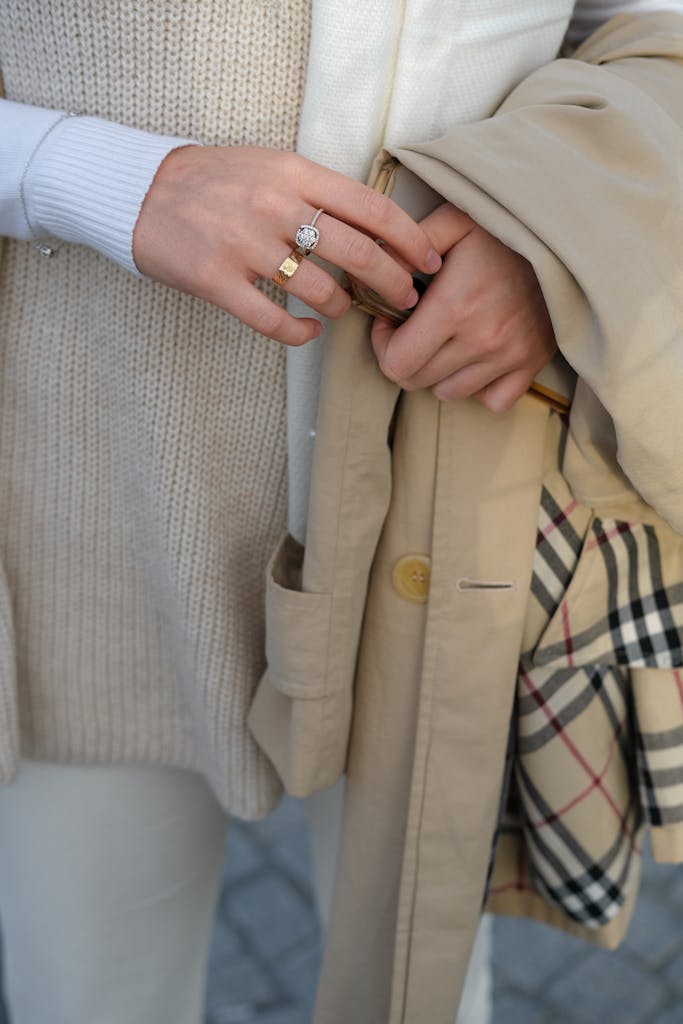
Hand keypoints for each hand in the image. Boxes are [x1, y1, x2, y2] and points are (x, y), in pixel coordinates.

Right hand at [133, 145, 440, 346]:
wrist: (140, 192)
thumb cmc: (213, 181)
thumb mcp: (270, 166)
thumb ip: (317, 191)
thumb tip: (375, 227)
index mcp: (293, 172)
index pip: (371, 208)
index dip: (410, 240)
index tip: (430, 262)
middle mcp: (273, 206)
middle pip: (357, 252)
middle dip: (392, 282)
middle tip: (405, 300)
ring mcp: (243, 245)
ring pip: (319, 290)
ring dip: (342, 307)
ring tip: (344, 309)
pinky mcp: (216, 281)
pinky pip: (273, 320)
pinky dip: (299, 333)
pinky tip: (308, 332)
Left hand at [371, 203, 556, 411]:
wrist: (567, 235)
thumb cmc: (505, 226)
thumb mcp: (455, 219)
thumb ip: (410, 243)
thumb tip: (378, 268)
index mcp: (454, 307)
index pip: (396, 362)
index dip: (383, 345)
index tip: (390, 322)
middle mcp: (481, 341)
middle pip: (417, 380)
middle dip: (404, 356)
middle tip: (413, 329)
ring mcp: (509, 357)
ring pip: (448, 393)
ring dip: (437, 372)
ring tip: (444, 340)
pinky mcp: (531, 364)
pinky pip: (492, 401)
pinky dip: (478, 387)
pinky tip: (475, 360)